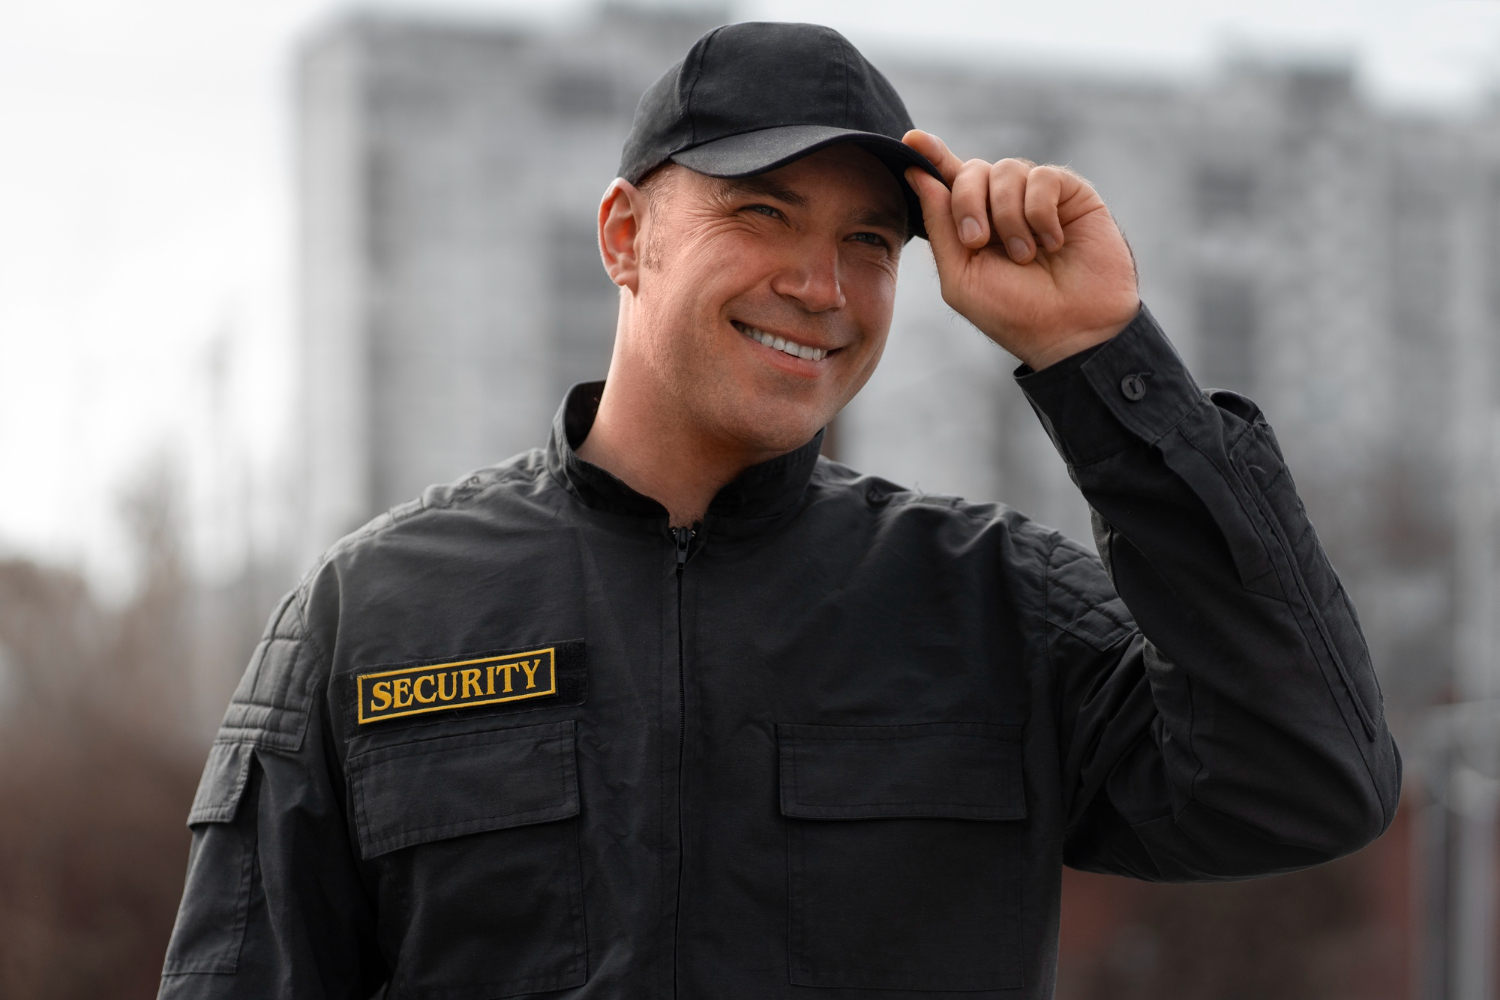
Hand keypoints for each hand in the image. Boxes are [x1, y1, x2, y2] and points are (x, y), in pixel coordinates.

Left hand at [902, 130, 1139, 369]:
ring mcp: (1036, 196)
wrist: (1071, 329)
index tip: (912, 141)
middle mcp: (1002, 205)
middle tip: (978, 241)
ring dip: (1009, 217)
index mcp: (972, 224)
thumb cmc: (1014, 312)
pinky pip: (1042, 178)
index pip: (948, 180)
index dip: (931, 155)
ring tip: (1026, 255)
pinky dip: (1040, 213)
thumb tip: (918, 173)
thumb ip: (940, 225)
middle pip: (971, 170)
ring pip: (1006, 170)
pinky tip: (1053, 243)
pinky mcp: (1070, 193)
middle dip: (967, 203)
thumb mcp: (961, 275)